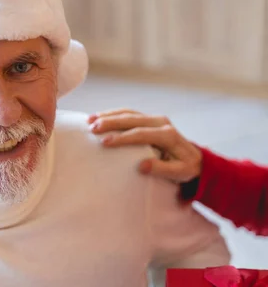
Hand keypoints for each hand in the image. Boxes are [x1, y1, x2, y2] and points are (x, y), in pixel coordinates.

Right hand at [88, 109, 202, 182]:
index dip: (122, 137)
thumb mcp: (180, 173)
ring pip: (128, 113)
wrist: (196, 159)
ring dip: (108, 115)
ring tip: (89, 121)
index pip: (141, 134)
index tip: (105, 142)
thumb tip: (142, 166)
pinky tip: (98, 118)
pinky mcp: (149, 120)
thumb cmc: (187, 169)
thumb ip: (162, 170)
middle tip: (92, 128)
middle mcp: (161, 122)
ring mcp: (155, 119)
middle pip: (132, 118)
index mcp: (168, 135)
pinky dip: (113, 115)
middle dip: (110, 122)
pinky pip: (129, 114)